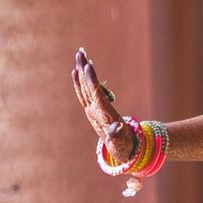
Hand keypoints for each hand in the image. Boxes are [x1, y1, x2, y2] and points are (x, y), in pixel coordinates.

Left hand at [71, 47, 135, 166]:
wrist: (119, 150)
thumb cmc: (123, 144)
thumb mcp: (121, 140)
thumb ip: (117, 134)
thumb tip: (116, 128)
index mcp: (102, 114)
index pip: (95, 93)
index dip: (91, 80)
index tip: (88, 66)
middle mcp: (93, 110)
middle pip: (86, 86)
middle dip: (83, 69)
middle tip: (80, 52)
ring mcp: (90, 109)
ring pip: (83, 86)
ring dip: (81, 70)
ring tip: (80, 54)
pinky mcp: (91, 109)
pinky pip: (84, 92)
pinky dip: (81, 79)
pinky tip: (79, 69)